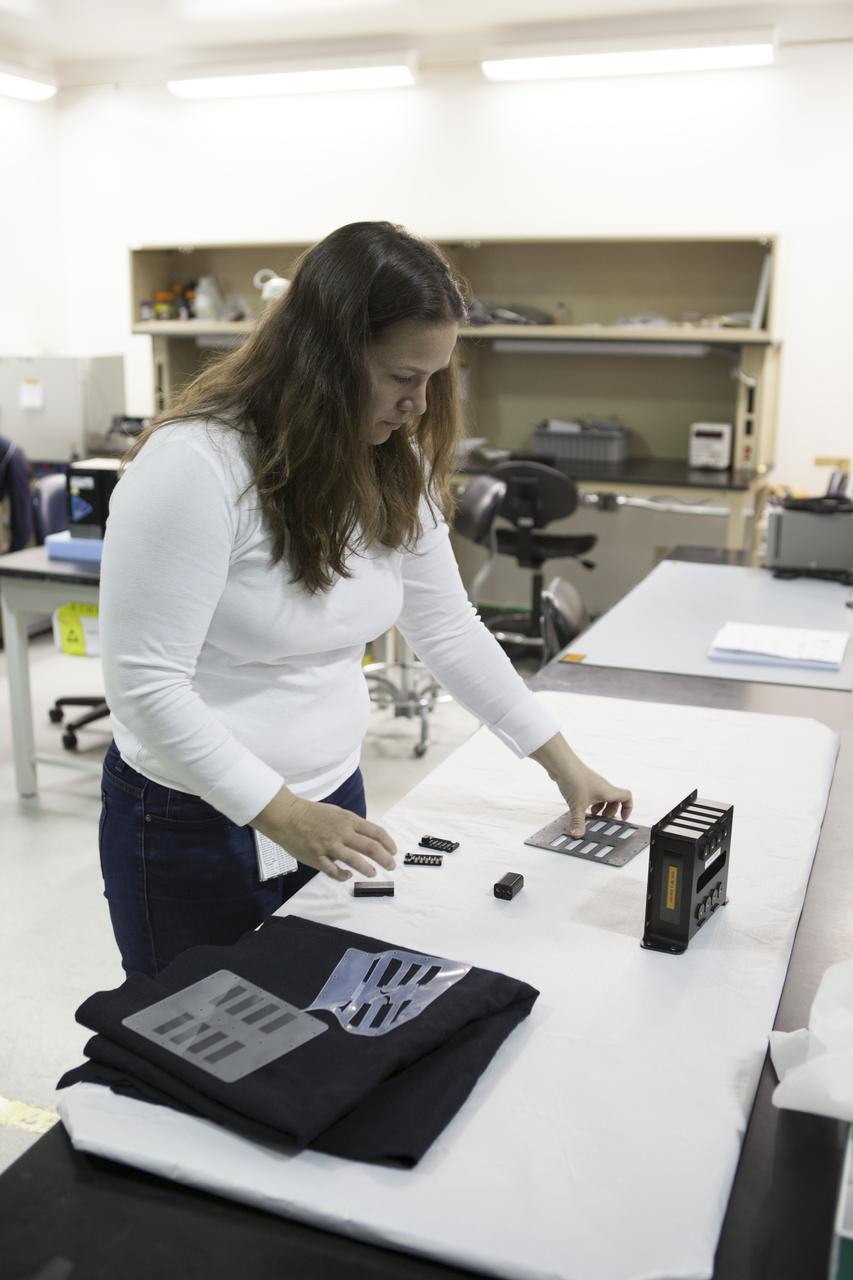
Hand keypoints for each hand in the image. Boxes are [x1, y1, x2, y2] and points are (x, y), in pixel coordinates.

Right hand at [251, 786, 396, 881]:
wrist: (286, 816)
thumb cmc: (311, 814)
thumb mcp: (336, 813)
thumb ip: (350, 825)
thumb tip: (365, 837)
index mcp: (348, 820)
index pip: (375, 832)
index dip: (388, 843)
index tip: (393, 850)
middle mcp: (342, 833)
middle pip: (371, 848)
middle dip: (385, 859)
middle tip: (391, 866)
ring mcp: (330, 846)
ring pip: (355, 861)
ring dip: (367, 869)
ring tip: (373, 873)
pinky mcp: (317, 858)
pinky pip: (334, 871)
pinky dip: (343, 875)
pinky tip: (347, 876)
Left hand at [530, 732, 632, 837]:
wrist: (562, 764)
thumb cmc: (574, 781)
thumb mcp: (577, 806)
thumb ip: (578, 822)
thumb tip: (577, 835)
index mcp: (607, 791)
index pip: (627, 797)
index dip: (628, 808)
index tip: (621, 818)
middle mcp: (603, 786)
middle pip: (615, 798)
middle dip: (611, 810)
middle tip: (602, 819)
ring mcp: (593, 783)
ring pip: (603, 795)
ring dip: (600, 806)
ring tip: (590, 814)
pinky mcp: (583, 781)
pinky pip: (592, 792)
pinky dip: (590, 801)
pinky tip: (579, 806)